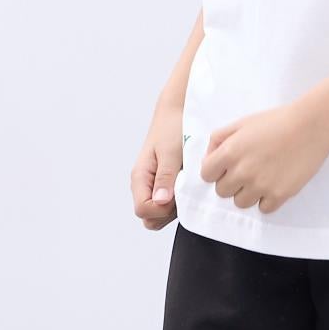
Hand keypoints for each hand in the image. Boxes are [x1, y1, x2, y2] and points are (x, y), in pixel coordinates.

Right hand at [130, 103, 184, 230]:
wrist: (177, 112)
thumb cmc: (172, 128)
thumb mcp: (170, 152)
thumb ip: (165, 177)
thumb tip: (160, 201)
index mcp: (140, 177)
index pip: (142, 210)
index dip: (161, 209)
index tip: (177, 194)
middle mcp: (144, 185)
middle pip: (150, 217)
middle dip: (168, 212)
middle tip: (183, 191)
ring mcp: (155, 187)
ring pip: (160, 214)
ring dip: (175, 207)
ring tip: (187, 185)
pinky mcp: (166, 186)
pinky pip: (169, 205)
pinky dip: (180, 201)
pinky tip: (188, 185)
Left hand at [201, 99, 328, 213]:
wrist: (311, 125)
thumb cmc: (276, 121)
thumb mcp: (242, 123)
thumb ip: (219, 139)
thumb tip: (210, 159)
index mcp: (229, 152)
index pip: (206, 175)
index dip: (215, 171)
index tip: (226, 167)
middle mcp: (242, 171)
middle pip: (222, 191)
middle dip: (231, 182)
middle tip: (246, 171)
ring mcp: (261, 185)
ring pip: (241, 203)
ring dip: (247, 193)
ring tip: (261, 178)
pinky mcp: (280, 195)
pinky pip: (264, 208)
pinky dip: (267, 200)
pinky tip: (274, 185)